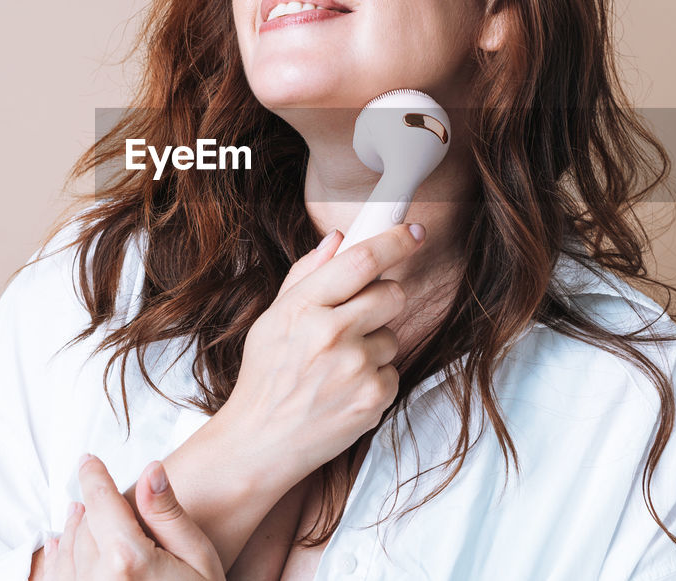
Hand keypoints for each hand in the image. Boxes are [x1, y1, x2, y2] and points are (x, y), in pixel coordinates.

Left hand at [40, 453, 224, 580]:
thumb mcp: (198, 558)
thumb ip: (168, 514)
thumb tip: (151, 470)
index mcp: (127, 560)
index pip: (100, 501)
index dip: (93, 475)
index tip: (88, 461)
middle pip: (85, 525)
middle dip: (92, 506)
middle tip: (95, 489)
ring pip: (68, 552)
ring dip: (72, 530)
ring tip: (78, 513)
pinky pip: (59, 579)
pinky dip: (58, 560)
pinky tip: (59, 546)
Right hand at [217, 223, 423, 481]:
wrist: (260, 443)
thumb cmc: (266, 376)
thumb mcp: (273, 319)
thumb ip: (307, 274)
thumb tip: (339, 237)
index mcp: (303, 307)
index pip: (361, 260)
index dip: (395, 241)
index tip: (415, 232)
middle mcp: (331, 333)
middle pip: (392, 293)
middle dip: (384, 298)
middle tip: (361, 315)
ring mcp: (355, 368)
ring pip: (393, 335)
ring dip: (374, 345)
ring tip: (338, 366)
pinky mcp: (373, 398)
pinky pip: (393, 371)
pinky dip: (374, 378)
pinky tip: (344, 390)